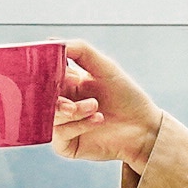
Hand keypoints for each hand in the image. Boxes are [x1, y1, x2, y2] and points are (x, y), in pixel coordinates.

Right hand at [49, 40, 160, 168]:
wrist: (145, 126)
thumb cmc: (127, 96)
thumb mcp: (104, 67)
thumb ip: (80, 51)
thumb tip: (50, 41)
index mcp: (66, 84)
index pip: (44, 76)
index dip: (47, 73)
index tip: (57, 69)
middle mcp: (61, 104)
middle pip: (43, 98)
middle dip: (56, 94)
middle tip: (73, 90)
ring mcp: (62, 125)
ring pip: (51, 116)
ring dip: (74, 109)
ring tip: (95, 106)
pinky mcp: (67, 146)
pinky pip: (60, 135)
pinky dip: (78, 125)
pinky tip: (97, 120)